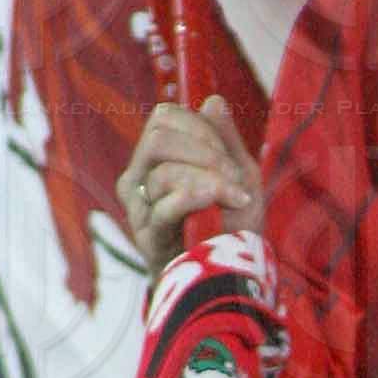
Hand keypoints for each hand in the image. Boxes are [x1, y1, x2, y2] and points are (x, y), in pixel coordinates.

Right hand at [116, 95, 260, 273]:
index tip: (229, 155)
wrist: (229, 276)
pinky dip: (199, 198)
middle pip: (158, 138)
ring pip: (165, 172)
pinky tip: (222, 202)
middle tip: (234, 176)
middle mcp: (138, 178)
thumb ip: (225, 139)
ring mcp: (139, 208)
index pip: (164, 119)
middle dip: (204, 151)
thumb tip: (213, 101)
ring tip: (237, 198)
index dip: (200, 128)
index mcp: (156, 159)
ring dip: (211, 180)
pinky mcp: (147, 237)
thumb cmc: (231, 225)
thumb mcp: (238, 175)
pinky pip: (165, 205)